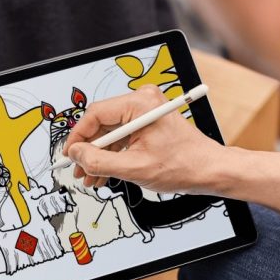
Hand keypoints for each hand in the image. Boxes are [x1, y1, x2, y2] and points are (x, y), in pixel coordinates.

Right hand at [63, 85, 224, 193]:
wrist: (209, 170)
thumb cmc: (184, 165)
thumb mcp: (134, 168)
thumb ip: (99, 161)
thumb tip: (76, 154)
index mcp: (140, 104)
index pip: (95, 114)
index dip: (78, 137)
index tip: (69, 155)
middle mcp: (142, 102)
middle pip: (101, 124)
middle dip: (89, 151)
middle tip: (78, 170)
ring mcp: (145, 112)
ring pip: (110, 133)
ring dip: (99, 156)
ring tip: (91, 177)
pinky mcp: (147, 123)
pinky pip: (121, 137)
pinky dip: (112, 155)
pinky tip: (104, 173)